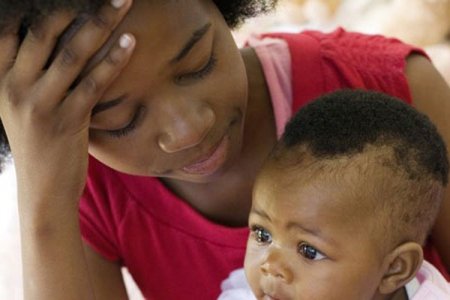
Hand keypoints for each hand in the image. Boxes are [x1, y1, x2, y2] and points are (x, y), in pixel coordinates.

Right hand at [0, 0, 134, 206]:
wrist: (43, 190)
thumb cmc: (39, 143)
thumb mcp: (23, 105)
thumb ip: (32, 71)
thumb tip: (62, 38)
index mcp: (0, 78)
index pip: (13, 29)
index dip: (39, 5)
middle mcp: (14, 87)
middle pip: (45, 32)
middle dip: (76, 5)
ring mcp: (40, 105)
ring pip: (72, 54)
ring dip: (101, 23)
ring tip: (124, 2)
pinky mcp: (67, 122)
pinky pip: (94, 83)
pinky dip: (113, 61)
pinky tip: (130, 43)